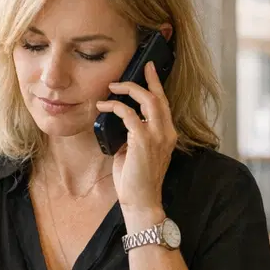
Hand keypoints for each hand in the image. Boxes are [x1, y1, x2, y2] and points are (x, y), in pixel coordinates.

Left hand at [98, 63, 176, 214]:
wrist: (141, 200)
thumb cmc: (136, 179)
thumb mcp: (136, 151)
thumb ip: (133, 134)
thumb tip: (119, 120)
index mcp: (166, 134)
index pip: (164, 103)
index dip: (156, 84)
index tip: (150, 69)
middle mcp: (166, 132)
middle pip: (158, 97)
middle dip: (145, 80)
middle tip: (133, 69)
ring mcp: (157, 136)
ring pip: (147, 101)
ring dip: (128, 90)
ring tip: (112, 87)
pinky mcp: (143, 141)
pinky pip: (128, 114)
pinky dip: (114, 107)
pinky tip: (103, 106)